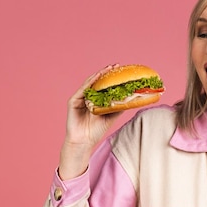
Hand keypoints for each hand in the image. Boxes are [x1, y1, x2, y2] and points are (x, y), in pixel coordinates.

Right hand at [58, 64, 123, 179]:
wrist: (84, 141)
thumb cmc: (96, 130)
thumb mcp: (111, 116)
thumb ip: (119, 106)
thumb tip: (133, 99)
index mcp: (95, 99)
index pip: (104, 85)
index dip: (111, 77)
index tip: (121, 69)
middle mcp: (87, 96)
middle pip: (97, 81)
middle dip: (107, 73)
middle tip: (116, 65)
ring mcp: (79, 98)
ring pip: (90, 83)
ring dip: (99, 75)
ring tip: (108, 69)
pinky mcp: (73, 101)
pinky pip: (82, 89)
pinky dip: (90, 82)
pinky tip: (97, 77)